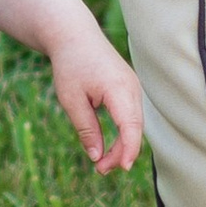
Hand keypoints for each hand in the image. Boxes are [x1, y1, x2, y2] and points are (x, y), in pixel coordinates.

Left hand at [49, 28, 143, 173]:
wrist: (75, 36)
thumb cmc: (71, 65)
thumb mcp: (72, 100)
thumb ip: (86, 129)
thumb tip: (97, 157)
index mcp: (119, 89)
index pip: (131, 125)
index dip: (129, 149)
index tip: (121, 168)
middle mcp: (133, 88)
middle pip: (135, 129)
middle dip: (121, 153)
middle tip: (100, 170)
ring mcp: (134, 88)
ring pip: (134, 125)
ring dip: (122, 145)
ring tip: (102, 163)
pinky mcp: (130, 90)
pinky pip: (131, 117)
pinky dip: (123, 133)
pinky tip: (110, 147)